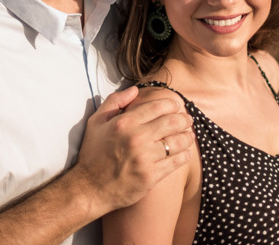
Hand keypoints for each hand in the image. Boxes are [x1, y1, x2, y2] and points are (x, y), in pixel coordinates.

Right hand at [70, 86, 193, 214]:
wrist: (89, 188)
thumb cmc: (93, 153)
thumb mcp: (96, 122)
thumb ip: (115, 101)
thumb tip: (135, 90)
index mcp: (125, 123)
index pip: (158, 107)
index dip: (172, 104)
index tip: (176, 106)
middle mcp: (137, 138)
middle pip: (172, 122)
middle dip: (184, 119)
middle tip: (188, 119)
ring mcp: (145, 158)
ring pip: (177, 142)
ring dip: (187, 137)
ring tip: (189, 135)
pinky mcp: (151, 176)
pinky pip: (175, 162)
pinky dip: (184, 155)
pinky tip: (185, 152)